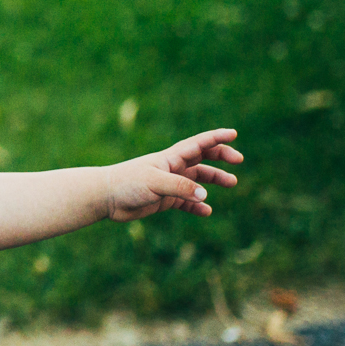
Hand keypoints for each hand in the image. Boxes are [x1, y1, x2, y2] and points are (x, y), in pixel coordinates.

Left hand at [105, 129, 241, 219]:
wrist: (106, 198)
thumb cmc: (127, 184)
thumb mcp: (155, 183)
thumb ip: (180, 188)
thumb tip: (205, 195)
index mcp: (170, 158)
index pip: (197, 144)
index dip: (216, 138)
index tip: (233, 134)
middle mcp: (172, 169)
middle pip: (201, 159)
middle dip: (220, 157)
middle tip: (238, 161)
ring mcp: (168, 184)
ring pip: (197, 180)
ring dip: (213, 180)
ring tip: (232, 182)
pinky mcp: (163, 199)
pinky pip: (186, 202)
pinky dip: (197, 206)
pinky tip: (207, 211)